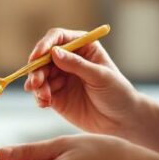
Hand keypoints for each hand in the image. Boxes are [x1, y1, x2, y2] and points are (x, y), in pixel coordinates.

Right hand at [24, 27, 141, 135]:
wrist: (122, 121)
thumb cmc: (118, 92)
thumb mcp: (100, 76)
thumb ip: (77, 65)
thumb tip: (54, 52)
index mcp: (82, 47)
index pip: (58, 38)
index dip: (44, 45)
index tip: (36, 57)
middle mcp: (69, 60)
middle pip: (43, 57)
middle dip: (37, 69)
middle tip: (36, 83)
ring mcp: (61, 78)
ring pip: (39, 75)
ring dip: (37, 85)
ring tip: (44, 97)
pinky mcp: (57, 96)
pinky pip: (41, 93)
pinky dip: (39, 97)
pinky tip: (44, 104)